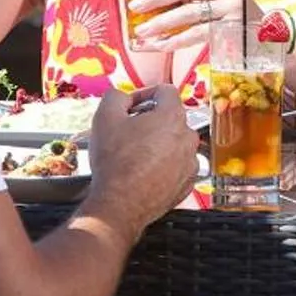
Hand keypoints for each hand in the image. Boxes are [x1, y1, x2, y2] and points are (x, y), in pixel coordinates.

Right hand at [86, 84, 199, 226]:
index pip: (166, 91)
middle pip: (171, 118)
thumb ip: (116, 96)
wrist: (120, 204)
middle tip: (129, 132)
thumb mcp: (105, 117)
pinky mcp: (188, 183)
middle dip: (151, 121)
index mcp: (172, 116)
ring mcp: (190, 162)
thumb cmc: (115, 163)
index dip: (145, 94)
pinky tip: (144, 172)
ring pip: (175, 143)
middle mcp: (188, 137)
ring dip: (158, 144)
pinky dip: (164, 165)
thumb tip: (123, 97)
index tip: (133, 105)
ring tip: (135, 155)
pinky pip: (178, 165)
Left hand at [127, 0, 251, 49]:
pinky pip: (197, 34)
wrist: (267, 36)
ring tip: (141, 31)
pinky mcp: (231, 30)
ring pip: (188, 13)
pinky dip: (175, 40)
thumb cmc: (233, 14)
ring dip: (160, 22)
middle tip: (135, 6)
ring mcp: (231, 9)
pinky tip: (160, 45)